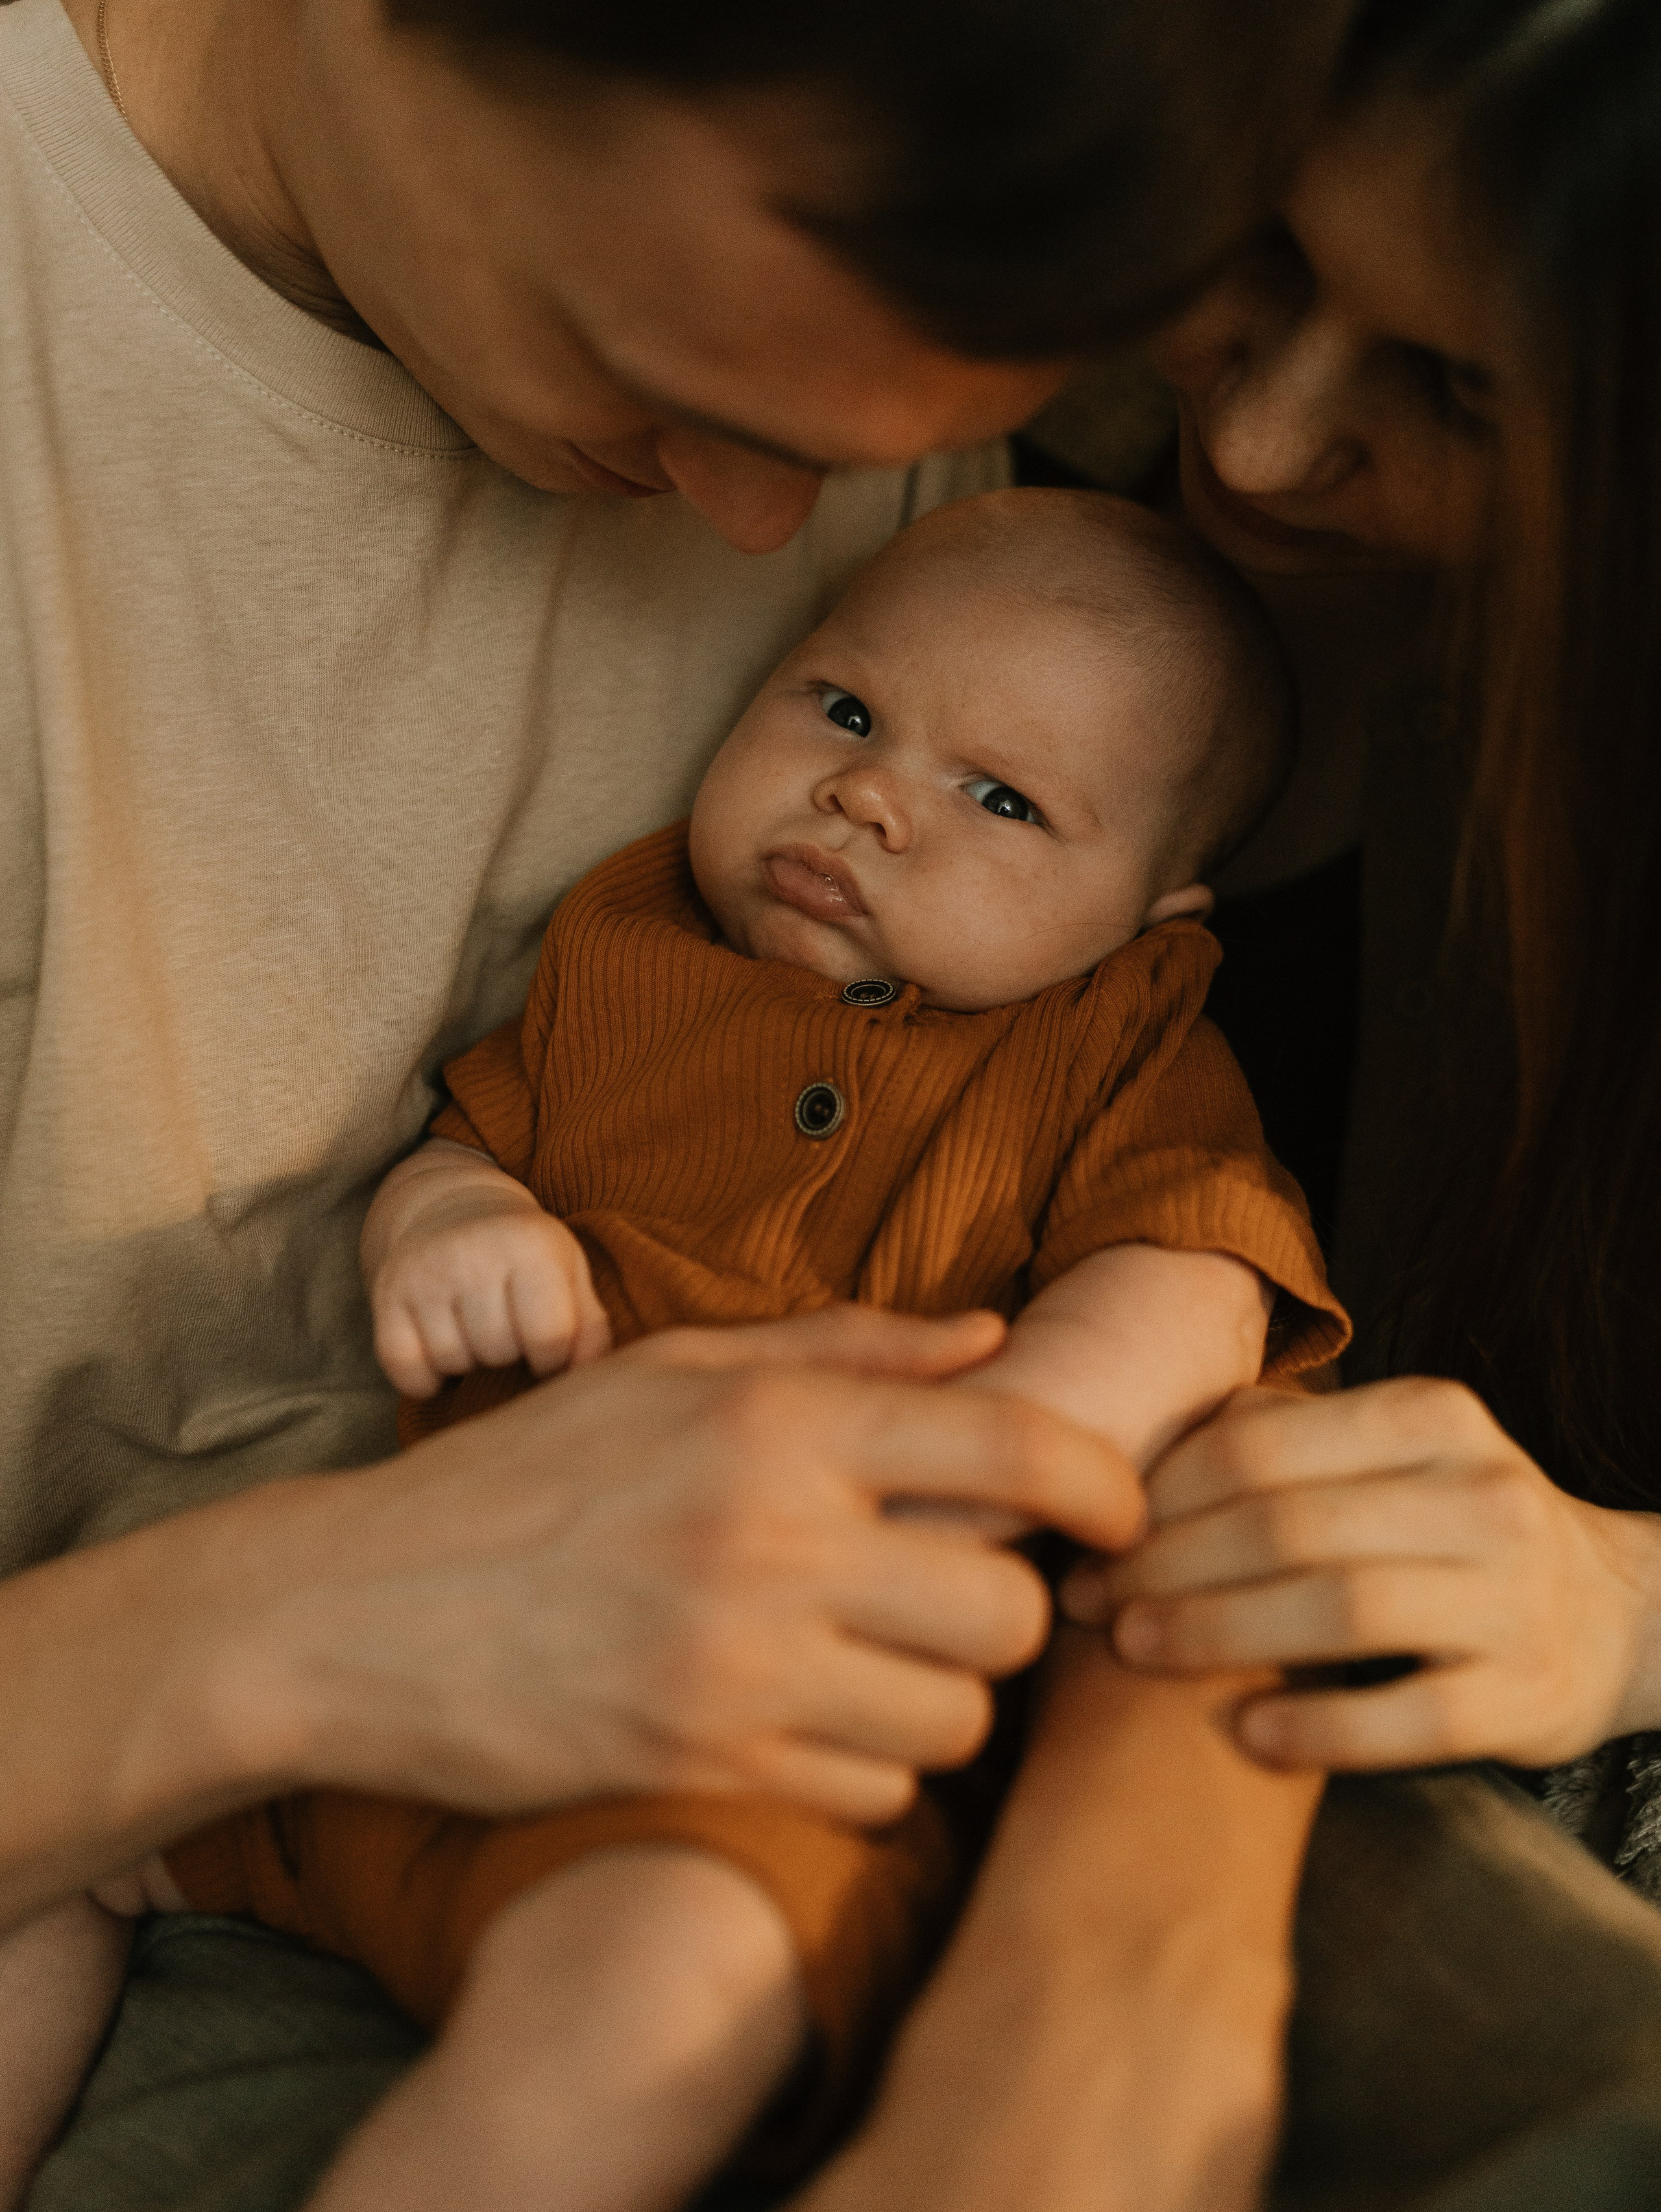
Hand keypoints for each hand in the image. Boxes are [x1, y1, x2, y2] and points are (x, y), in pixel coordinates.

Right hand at [250, 1305, 1144, 1827]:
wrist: (353, 1611)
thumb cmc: (527, 1477)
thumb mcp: (673, 1375)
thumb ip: (845, 1351)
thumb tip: (992, 1338)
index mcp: (775, 1424)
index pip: (1014, 1447)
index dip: (1107, 1485)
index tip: (1122, 1513)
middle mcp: (771, 1541)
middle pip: (1008, 1607)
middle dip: (1001, 1608)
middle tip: (946, 1593)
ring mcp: (737, 1667)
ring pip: (956, 1716)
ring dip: (938, 1694)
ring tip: (871, 1659)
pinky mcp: (703, 1766)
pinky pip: (875, 1790)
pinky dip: (869, 1764)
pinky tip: (806, 1717)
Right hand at [368, 1156, 610, 1393]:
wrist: (451, 1207)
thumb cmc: (524, 1254)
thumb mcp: (569, 1274)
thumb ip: (590, 1328)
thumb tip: (587, 1379)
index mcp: (530, 1245)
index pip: (549, 1338)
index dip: (553, 1358)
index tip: (548, 1344)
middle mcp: (472, 1252)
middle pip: (499, 1352)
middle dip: (509, 1352)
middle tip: (506, 1325)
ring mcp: (424, 1272)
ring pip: (452, 1361)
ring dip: (468, 1360)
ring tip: (475, 1327)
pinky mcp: (386, 1293)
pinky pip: (404, 1369)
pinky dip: (423, 1378)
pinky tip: (440, 1349)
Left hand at [1060, 1380, 1660, 1770]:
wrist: (1612, 1614)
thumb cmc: (1445, 1529)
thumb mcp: (1382, 1456)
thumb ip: (1273, 1442)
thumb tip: (1126, 1460)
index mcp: (1430, 1417)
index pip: (1257, 1447)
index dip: (1157, 1497)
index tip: (1089, 1540)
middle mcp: (1481, 1492)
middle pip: (1287, 1524)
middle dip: (1167, 1566)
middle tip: (1089, 1602)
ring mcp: (1514, 1596)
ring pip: (1342, 1608)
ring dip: (1220, 1633)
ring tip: (1137, 1653)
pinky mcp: (1529, 1695)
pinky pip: (1410, 1715)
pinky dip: (1319, 1727)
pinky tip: (1245, 1734)